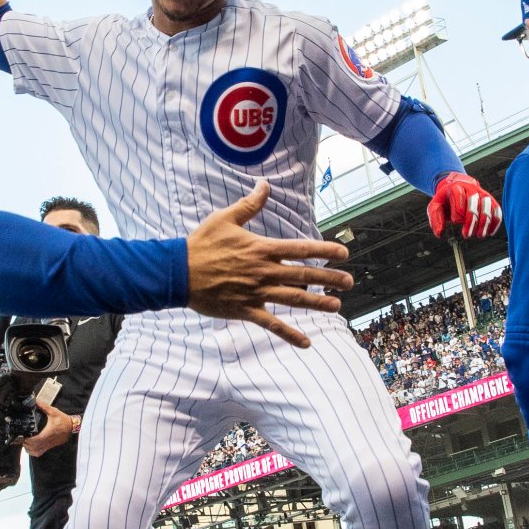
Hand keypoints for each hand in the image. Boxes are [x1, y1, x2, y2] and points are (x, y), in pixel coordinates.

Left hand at [22, 400, 78, 456]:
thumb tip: (35, 401)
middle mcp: (47, 441)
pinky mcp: (49, 447)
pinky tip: (31, 446)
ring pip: (34, 451)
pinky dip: (33, 451)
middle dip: (25, 443)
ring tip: (26, 441)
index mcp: (47, 433)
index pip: (35, 440)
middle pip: (32, 447)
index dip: (27, 439)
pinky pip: (38, 453)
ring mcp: (47, 445)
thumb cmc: (63, 421)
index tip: (24, 435)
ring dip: (28, 448)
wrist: (71, 427)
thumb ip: (43, 406)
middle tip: (23, 436)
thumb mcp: (53, 411)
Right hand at [185, 180, 352, 347]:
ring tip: (336, 306)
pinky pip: (272, 324)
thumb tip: (264, 185)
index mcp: (262, 249)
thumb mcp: (225, 219)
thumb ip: (249, 205)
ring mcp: (256, 292)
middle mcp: (264, 271)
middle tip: (349, 282)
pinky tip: (306, 343)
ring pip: (293, 299)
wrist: (178, 272)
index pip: (301, 249)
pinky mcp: (246, 310)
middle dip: (329, 279)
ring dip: (317, 303)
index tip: (343, 253)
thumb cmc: (201, 244)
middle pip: (304, 275)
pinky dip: (289, 334)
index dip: (324, 250)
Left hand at [427, 172, 502, 240]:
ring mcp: (482, 193)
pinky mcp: (490, 200)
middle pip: (474, 203)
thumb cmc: (445, 200)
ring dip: (485, 222)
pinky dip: (495, 221)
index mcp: (456, 187)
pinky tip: (490, 232)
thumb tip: (440, 234)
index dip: (458, 209)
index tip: (455, 221)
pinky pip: (496, 209)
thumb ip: (435, 219)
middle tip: (466, 235)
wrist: (457, 188)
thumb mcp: (435, 206)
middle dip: (471, 220)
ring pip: (487, 206)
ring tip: (480, 235)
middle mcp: (471, 188)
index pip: (459, 196)